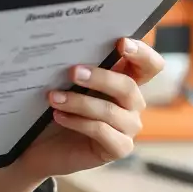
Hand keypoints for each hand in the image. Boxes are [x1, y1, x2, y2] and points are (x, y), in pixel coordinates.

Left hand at [17, 37, 163, 178]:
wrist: (43, 146)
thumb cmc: (58, 108)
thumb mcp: (68, 85)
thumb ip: (78, 68)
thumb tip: (68, 46)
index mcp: (124, 80)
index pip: (149, 65)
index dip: (142, 53)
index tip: (122, 43)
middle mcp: (132, 104)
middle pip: (128, 86)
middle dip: (100, 77)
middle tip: (72, 72)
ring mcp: (128, 127)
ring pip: (111, 111)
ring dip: (79, 102)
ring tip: (53, 97)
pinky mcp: (118, 148)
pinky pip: (102, 131)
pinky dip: (78, 122)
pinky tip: (58, 116)